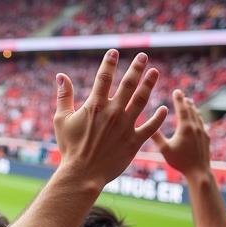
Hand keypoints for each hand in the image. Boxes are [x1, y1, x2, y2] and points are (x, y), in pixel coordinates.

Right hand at [53, 51, 166, 188]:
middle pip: (128, 84)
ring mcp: (126, 126)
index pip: (104, 77)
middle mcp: (113, 112)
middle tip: (143, 56)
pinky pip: (151, 127)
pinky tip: (164, 108)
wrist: (82, 174)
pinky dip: (159, 117)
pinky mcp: (134, 141)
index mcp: (95, 106)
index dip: (109, 62)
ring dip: (150, 84)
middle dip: (136, 68)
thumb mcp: (61, 120)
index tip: (114, 52)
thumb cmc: (69, 148)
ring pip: (142, 100)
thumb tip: (61, 76)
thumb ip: (63, 97)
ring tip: (155, 72)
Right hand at [152, 90, 210, 179]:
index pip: (182, 108)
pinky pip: (202, 124)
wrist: (199, 171)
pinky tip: (199, 121)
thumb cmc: (180, 161)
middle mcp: (196, 127)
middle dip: (186, 102)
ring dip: (194, 109)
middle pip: (192, 110)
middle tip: (182, 95)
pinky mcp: (206, 138)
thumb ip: (156, 137)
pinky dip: (199, 119)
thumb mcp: (164, 149)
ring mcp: (203, 132)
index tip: (176, 91)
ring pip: (198, 116)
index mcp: (185, 127)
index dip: (179, 99)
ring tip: (191, 104)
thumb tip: (147, 125)